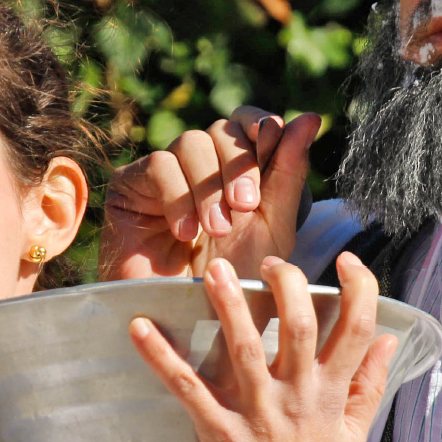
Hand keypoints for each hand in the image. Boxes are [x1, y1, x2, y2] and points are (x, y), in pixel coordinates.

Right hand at [99, 108, 319, 280]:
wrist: (187, 324)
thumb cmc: (233, 282)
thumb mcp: (273, 226)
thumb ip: (289, 170)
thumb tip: (311, 117)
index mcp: (240, 170)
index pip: (249, 121)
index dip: (261, 126)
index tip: (272, 141)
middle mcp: (203, 167)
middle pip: (222, 129)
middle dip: (239, 164)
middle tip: (245, 206)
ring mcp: (165, 175)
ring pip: (190, 143)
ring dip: (209, 187)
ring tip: (215, 231)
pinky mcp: (130, 187)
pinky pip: (158, 166)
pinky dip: (177, 197)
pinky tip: (184, 234)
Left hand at [129, 253, 398, 441]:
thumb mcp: (354, 434)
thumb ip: (370, 382)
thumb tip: (390, 337)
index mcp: (331, 395)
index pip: (357, 330)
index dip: (359, 290)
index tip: (349, 261)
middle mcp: (298, 399)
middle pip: (299, 329)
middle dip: (287, 286)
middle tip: (270, 262)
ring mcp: (258, 416)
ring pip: (246, 350)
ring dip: (229, 307)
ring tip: (215, 271)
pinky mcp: (220, 434)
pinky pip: (188, 389)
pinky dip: (161, 357)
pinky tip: (139, 327)